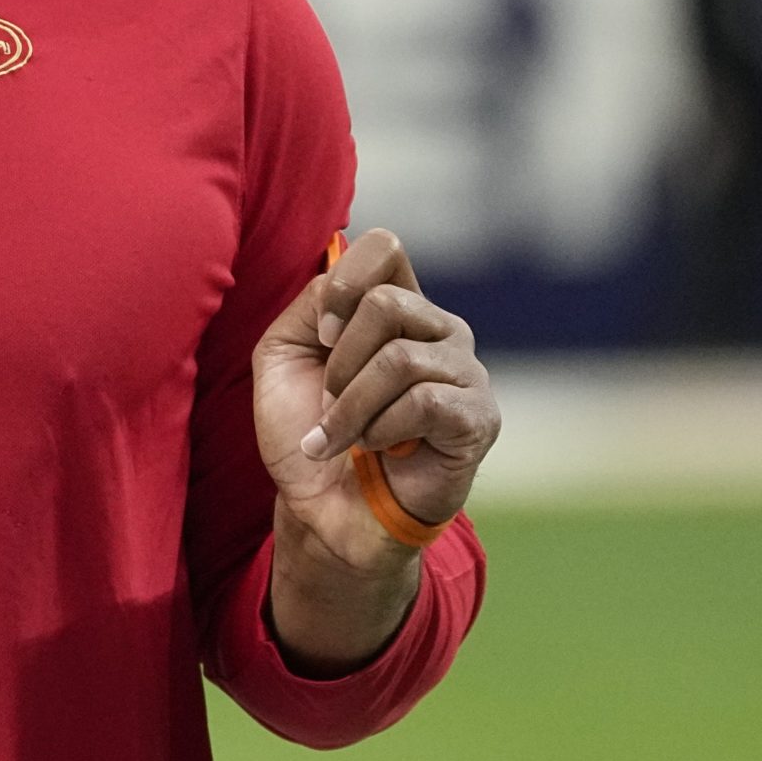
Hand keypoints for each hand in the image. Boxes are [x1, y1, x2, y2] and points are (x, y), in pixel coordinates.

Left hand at [252, 229, 499, 574]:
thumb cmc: (307, 432)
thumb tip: (345, 282)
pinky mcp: (478, 418)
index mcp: (394, 306)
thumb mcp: (284, 355)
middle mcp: (437, 329)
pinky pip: (425, 402)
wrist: (324, 512)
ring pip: (399, 358)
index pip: (385, 248)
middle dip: (338, 362)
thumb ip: (312, 304)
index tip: (323, 333)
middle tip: (332, 400)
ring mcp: (464, 372)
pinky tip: (376, 451)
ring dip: (350, 407)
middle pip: (385, 303)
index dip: (343, 282)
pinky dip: (380, 431)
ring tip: (344, 436)